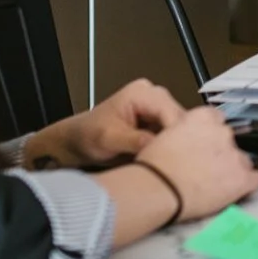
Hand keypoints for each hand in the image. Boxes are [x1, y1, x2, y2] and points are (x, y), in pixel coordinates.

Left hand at [20, 78, 183, 167]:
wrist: (77, 141)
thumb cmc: (87, 136)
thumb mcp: (109, 139)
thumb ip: (135, 140)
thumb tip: (160, 147)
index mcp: (142, 93)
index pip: (172, 112)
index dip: (178, 136)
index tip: (180, 158)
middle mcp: (154, 95)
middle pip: (180, 119)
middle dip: (179, 141)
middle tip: (178, 165)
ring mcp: (158, 107)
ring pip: (180, 127)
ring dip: (176, 145)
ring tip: (173, 164)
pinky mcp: (158, 120)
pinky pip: (173, 133)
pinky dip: (171, 146)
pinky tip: (168, 160)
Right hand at [138, 106, 257, 221]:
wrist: (158, 188)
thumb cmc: (154, 166)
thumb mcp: (165, 136)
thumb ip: (183, 132)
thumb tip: (184, 141)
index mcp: (203, 118)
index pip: (217, 119)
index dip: (210, 134)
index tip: (204, 145)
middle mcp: (223, 133)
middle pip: (230, 141)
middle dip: (221, 153)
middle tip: (205, 168)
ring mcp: (235, 156)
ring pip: (242, 161)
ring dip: (232, 170)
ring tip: (216, 184)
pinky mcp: (242, 179)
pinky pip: (255, 179)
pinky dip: (246, 185)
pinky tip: (235, 192)